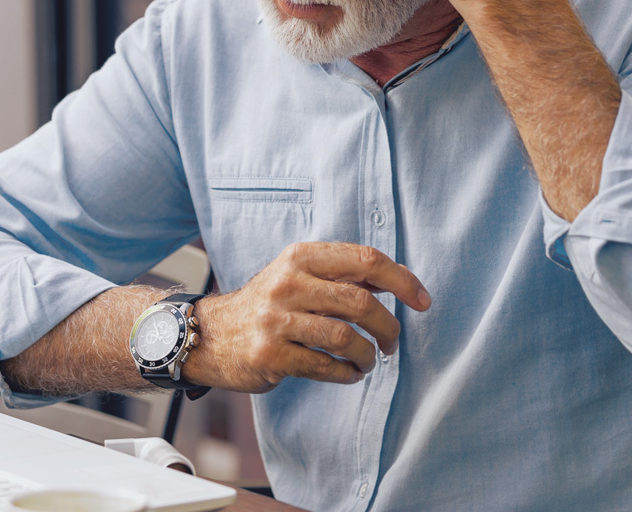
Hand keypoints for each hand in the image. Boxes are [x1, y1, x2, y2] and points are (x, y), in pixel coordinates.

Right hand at [183, 242, 430, 392]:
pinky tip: (349, 374)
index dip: (402, 280)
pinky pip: (325, 367)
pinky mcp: (270, 355)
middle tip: (392, 342)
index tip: (422, 301)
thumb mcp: (298, 275)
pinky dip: (347, 374)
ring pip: (346, 337)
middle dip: (388, 327)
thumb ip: (342, 277)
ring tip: (369, 361)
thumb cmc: (267, 304)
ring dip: (368, 355)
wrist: (210, 335)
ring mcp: (276, 320)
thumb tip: (398, 284)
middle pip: (361, 302)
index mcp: (301, 256)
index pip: (365, 260)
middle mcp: (288, 283)